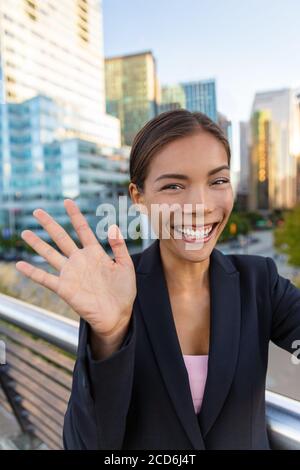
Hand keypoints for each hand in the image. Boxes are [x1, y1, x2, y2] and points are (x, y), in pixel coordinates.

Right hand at [15, 199, 136, 338]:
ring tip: (25, 232)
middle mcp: (80, 260)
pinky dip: (32, 272)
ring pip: (50, 254)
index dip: (75, 215)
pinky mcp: (65, 288)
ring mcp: (71, 273)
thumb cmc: (123, 291)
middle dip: (50, 224)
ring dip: (37, 244)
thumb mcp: (125, 266)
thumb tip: (113, 226)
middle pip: (61, 238)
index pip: (82, 229)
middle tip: (38, 211)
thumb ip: (119, 246)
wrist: (118, 315)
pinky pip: (45, 278)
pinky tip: (21, 265)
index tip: (67, 201)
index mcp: (95, 253)